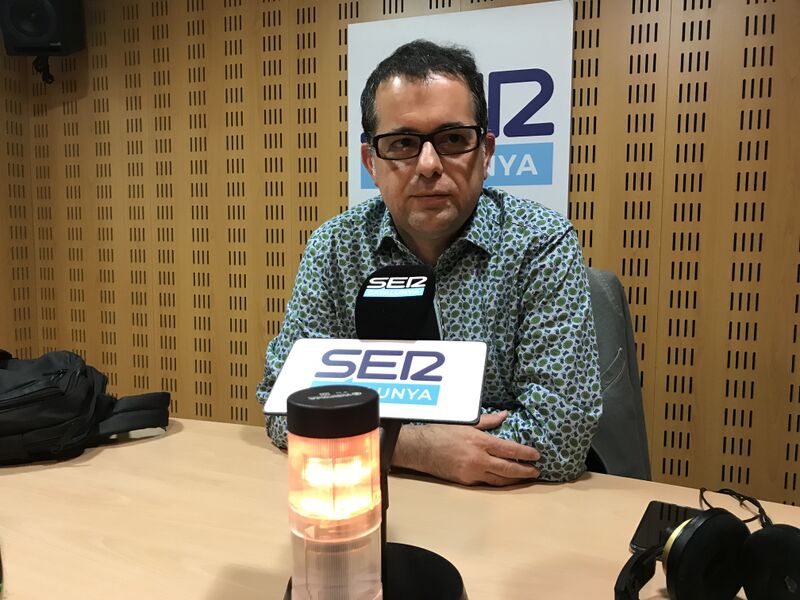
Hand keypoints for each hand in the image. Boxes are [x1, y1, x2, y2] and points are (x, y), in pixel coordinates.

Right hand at [392, 411, 540, 485]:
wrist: (420, 449)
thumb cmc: (442, 432)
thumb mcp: (466, 422)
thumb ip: (488, 421)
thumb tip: (505, 415)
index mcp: (479, 442)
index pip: (509, 449)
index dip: (525, 453)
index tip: (536, 456)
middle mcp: (478, 459)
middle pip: (508, 468)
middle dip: (524, 471)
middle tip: (536, 471)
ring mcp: (471, 472)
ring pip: (499, 480)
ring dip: (514, 479)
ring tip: (524, 477)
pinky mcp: (465, 481)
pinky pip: (486, 482)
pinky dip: (498, 481)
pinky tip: (505, 479)